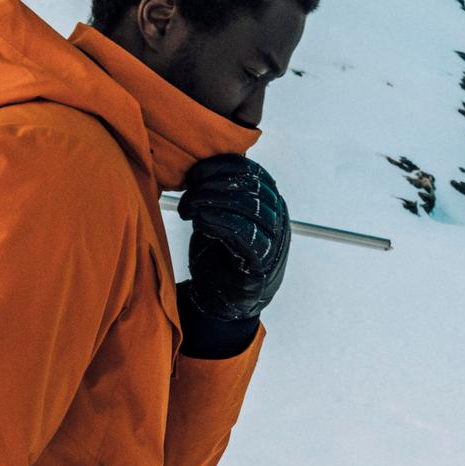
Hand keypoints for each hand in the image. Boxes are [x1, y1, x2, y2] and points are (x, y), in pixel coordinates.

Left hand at [177, 154, 290, 322]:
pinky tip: (200, 223)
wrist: (222, 301)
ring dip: (210, 201)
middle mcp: (277, 216)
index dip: (221, 166)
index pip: (251, 170)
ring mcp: (274, 239)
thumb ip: (219, 191)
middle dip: (211, 184)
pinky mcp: (262, 261)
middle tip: (187, 195)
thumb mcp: (220, 215)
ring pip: (246, 205)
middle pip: (248, 185)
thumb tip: (200, 164)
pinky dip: (217, 222)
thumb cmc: (218, 254)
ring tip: (188, 208)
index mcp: (269, 200)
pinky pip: (242, 233)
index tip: (194, 173)